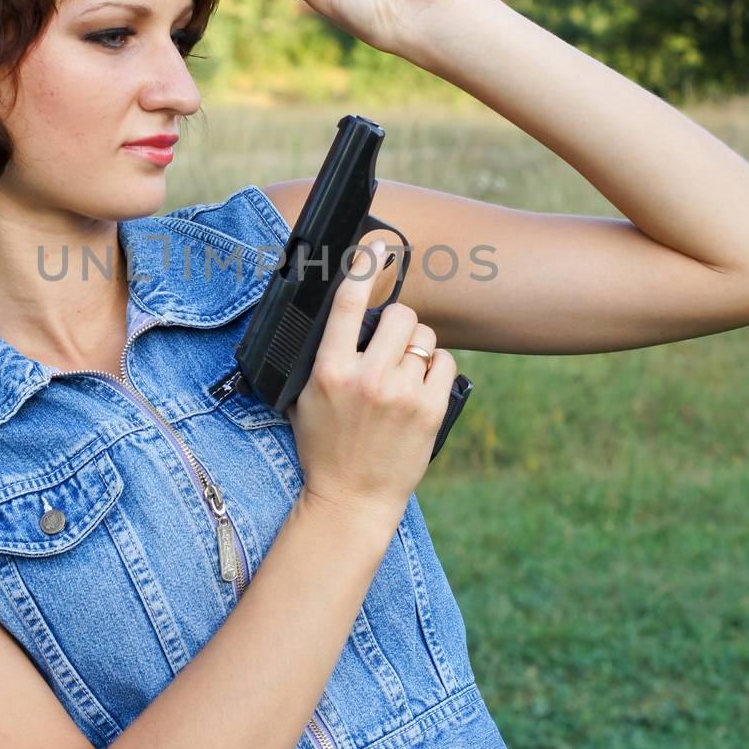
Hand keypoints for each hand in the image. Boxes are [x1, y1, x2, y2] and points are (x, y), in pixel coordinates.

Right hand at [287, 238, 457, 521]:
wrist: (351, 499)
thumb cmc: (324, 447)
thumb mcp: (303, 398)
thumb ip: (318, 357)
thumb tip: (335, 314)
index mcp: (329, 370)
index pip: (346, 303)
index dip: (362, 268)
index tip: (375, 248)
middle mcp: (366, 378)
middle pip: (400, 315)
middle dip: (399, 323)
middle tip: (392, 343)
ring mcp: (401, 394)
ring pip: (425, 337)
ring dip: (417, 347)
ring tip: (404, 372)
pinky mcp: (430, 410)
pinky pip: (445, 363)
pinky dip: (436, 369)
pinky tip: (421, 387)